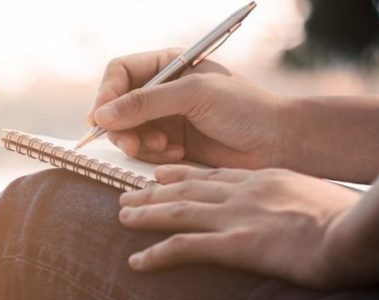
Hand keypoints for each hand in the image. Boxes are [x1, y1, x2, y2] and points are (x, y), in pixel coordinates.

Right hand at [88, 48, 290, 169]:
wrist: (277, 142)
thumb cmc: (245, 109)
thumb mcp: (193, 95)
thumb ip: (147, 102)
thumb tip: (101, 115)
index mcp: (169, 64)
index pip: (120, 73)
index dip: (107, 94)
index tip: (102, 117)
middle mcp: (163, 90)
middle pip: (117, 105)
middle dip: (122, 126)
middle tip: (132, 143)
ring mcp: (166, 118)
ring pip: (127, 131)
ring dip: (140, 142)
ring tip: (165, 147)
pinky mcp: (171, 143)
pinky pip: (143, 150)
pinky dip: (153, 155)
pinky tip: (177, 153)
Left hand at [117, 165, 360, 287]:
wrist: (361, 234)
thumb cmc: (357, 223)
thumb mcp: (328, 203)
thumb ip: (306, 206)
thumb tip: (308, 219)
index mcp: (270, 179)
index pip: (218, 174)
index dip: (186, 175)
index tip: (164, 175)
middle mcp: (248, 191)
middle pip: (190, 188)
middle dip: (155, 192)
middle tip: (128, 195)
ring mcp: (239, 216)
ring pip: (178, 211)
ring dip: (146, 215)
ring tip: (122, 218)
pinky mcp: (236, 244)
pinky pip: (185, 247)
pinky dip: (157, 254)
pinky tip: (137, 262)